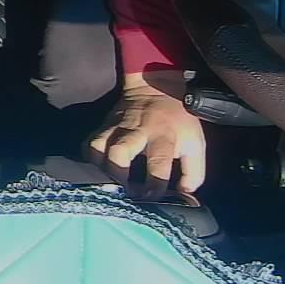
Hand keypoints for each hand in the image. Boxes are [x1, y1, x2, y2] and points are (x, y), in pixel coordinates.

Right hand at [86, 71, 206, 195]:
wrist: (155, 86)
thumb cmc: (178, 120)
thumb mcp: (195, 143)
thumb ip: (193, 172)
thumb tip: (183, 196)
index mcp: (164, 136)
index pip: (158, 164)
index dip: (155, 187)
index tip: (152, 197)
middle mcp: (137, 131)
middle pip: (118, 153)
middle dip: (119, 176)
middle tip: (126, 192)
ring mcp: (116, 126)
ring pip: (98, 147)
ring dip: (101, 168)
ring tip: (110, 182)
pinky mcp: (103, 124)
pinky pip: (88, 143)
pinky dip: (90, 158)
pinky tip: (99, 169)